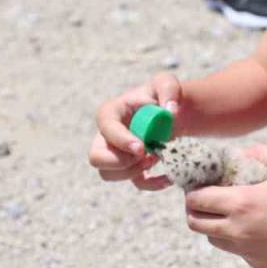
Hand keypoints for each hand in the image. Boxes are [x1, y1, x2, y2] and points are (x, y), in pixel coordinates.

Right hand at [87, 72, 183, 190]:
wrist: (169, 112)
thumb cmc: (162, 95)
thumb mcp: (166, 83)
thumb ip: (169, 89)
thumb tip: (170, 112)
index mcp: (111, 112)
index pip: (105, 127)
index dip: (120, 140)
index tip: (142, 148)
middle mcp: (106, 135)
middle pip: (96, 157)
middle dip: (120, 162)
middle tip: (145, 154)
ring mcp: (115, 153)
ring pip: (108, 174)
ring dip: (133, 172)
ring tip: (155, 157)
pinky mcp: (130, 167)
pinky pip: (134, 183)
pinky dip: (151, 184)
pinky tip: (167, 177)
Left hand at [184, 144, 266, 267]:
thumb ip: (261, 152)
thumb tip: (241, 153)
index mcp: (241, 203)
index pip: (196, 200)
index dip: (191, 190)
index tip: (199, 184)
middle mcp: (237, 230)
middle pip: (194, 222)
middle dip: (194, 208)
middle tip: (205, 198)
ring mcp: (245, 250)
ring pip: (212, 238)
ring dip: (212, 224)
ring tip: (227, 211)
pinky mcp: (255, 262)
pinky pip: (234, 249)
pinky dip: (234, 237)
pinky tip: (252, 226)